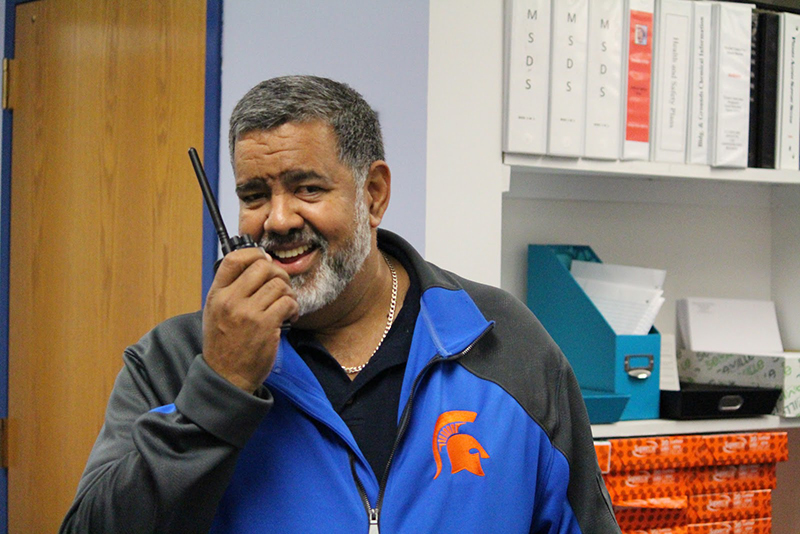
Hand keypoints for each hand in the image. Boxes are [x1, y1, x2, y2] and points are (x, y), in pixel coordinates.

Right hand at [202, 247, 298, 392]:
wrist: (227, 377)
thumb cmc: (225, 344)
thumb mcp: (216, 313)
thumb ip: (231, 289)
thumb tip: (257, 263)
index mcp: (216, 295)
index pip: (234, 258)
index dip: (254, 254)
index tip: (265, 261)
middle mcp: (230, 300)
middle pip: (262, 267)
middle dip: (278, 274)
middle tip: (281, 287)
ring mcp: (248, 313)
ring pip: (279, 284)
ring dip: (288, 293)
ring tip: (286, 305)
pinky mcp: (266, 325)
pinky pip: (288, 302)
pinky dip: (294, 308)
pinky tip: (290, 316)